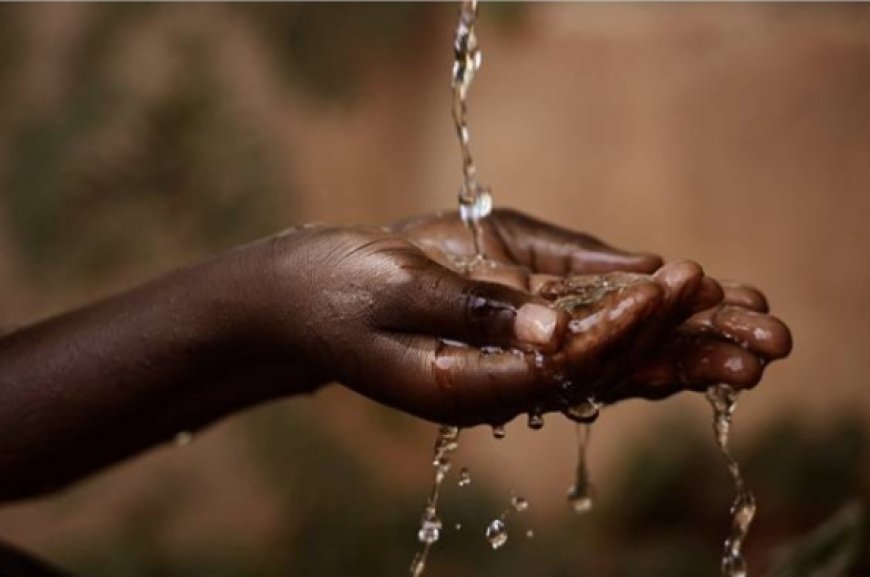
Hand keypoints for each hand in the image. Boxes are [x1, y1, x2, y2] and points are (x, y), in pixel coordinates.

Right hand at [253, 209, 789, 425]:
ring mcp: (503, 365)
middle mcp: (493, 385)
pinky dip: (633, 319)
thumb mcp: (395, 290)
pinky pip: (580, 335)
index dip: (619, 330)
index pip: (559, 368)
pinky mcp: (507, 339)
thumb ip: (473, 311)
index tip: (673, 287)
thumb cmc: (336, 288)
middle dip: (680, 349)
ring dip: (675, 338)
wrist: (306, 295)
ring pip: (601, 358)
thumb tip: (555, 333)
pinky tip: (682, 301)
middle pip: (601, 374)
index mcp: (460, 387)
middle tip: (761, 331)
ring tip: (747, 317)